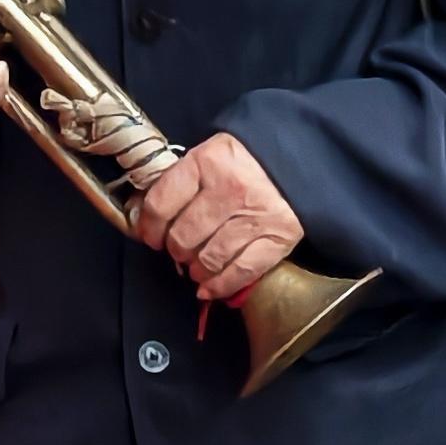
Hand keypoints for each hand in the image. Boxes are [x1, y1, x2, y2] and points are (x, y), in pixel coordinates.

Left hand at [133, 131, 301, 302]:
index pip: (161, 205)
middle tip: (178, 249)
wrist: (298, 160)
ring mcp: (255, 216)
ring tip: (195, 267)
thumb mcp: (208, 156)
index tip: (150, 236)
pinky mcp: (279, 238)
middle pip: (183, 236)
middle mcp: (230, 190)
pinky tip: (208, 288)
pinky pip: (242, 272)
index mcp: (206, 162)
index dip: (149, 227)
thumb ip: (179, 183)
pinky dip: (220, 285)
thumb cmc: (244, 161)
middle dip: (175, 249)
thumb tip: (147, 220)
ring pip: (209, 258)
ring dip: (196, 269)